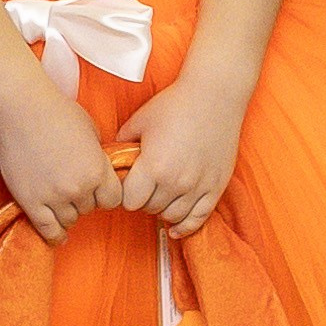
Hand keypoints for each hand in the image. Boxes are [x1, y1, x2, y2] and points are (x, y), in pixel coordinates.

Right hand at [0, 79, 124, 244]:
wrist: (21, 108)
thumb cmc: (55, 112)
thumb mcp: (90, 130)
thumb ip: (97, 156)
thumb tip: (98, 168)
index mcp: (97, 170)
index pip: (113, 200)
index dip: (105, 194)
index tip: (98, 191)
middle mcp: (78, 188)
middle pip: (89, 209)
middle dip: (84, 199)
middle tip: (72, 186)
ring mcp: (53, 197)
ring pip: (69, 220)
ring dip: (67, 211)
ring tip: (60, 199)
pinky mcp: (30, 201)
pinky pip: (46, 229)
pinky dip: (53, 235)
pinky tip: (57, 235)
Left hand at [116, 70, 247, 239]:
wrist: (214, 97)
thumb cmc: (175, 105)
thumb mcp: (139, 121)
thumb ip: (121, 144)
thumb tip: (110, 159)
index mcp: (154, 167)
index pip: (129, 201)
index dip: (124, 193)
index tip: (127, 184)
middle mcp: (176, 182)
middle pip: (149, 209)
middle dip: (143, 200)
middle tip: (143, 187)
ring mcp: (198, 187)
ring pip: (172, 216)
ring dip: (162, 210)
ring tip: (159, 197)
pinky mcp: (216, 187)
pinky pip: (199, 219)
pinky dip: (186, 227)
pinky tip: (176, 228)